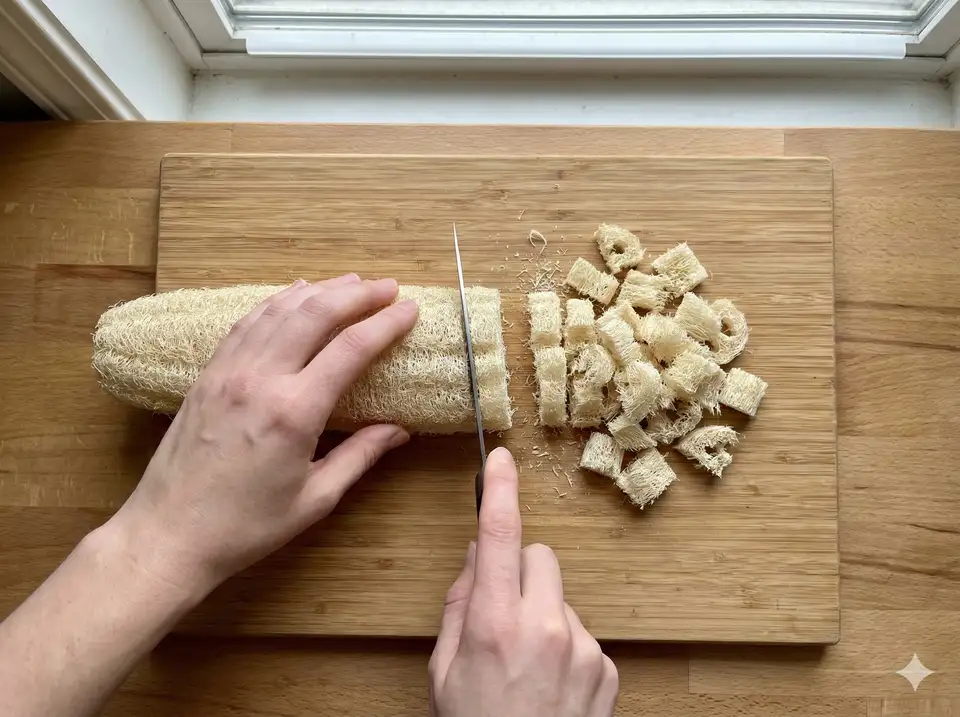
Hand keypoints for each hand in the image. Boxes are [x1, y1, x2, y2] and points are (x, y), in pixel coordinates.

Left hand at [108, 275, 418, 597]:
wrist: (168, 534)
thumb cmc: (246, 527)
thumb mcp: (315, 499)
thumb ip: (360, 456)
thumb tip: (399, 430)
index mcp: (294, 411)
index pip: (351, 348)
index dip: (386, 323)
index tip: (411, 308)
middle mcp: (261, 379)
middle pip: (315, 313)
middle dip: (357, 294)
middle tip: (388, 287)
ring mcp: (228, 371)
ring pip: (279, 309)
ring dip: (319, 290)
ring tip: (351, 283)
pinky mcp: (207, 374)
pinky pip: (247, 322)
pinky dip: (277, 301)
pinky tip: (295, 293)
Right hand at [429, 447, 618, 716]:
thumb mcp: (444, 671)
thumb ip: (459, 604)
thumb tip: (479, 556)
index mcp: (494, 624)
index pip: (501, 535)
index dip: (500, 490)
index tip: (500, 459)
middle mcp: (545, 626)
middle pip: (541, 556)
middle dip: (521, 570)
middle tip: (504, 610)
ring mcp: (582, 647)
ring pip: (561, 597)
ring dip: (544, 615)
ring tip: (528, 666)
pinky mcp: (607, 667)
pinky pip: (583, 633)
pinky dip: (567, 648)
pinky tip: (551, 685)